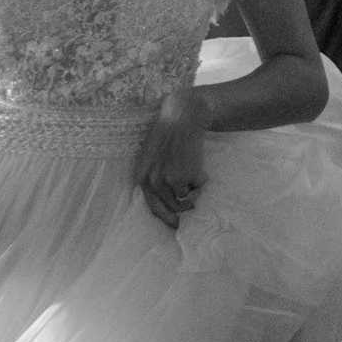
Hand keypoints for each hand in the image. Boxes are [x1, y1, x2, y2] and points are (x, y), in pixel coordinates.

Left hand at [135, 87, 209, 228]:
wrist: (182, 118)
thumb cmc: (169, 136)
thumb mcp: (152, 158)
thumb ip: (155, 178)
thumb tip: (169, 202)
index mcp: (141, 177)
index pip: (153, 207)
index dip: (166, 218)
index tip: (176, 224)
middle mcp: (150, 182)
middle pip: (170, 208)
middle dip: (184, 209)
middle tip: (193, 207)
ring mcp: (166, 181)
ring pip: (185, 199)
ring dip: (193, 189)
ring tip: (194, 172)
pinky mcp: (182, 177)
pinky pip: (196, 187)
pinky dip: (201, 179)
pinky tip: (198, 164)